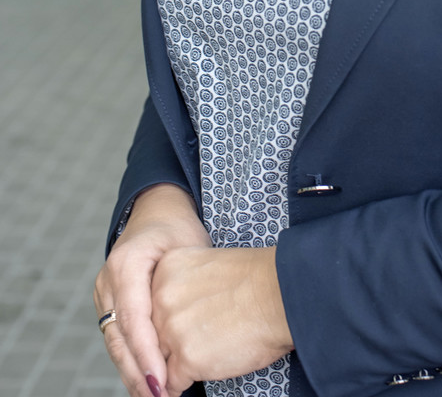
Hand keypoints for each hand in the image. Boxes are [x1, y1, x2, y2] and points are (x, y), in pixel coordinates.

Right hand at [94, 184, 210, 396]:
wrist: (157, 211)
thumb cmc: (179, 229)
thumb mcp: (188, 247)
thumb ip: (184, 285)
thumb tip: (186, 334)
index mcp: (126, 263)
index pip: (133, 318)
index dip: (146, 354)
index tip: (162, 382)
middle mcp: (108, 280)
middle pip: (118, 336)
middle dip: (137, 372)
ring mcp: (103, 293)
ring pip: (114, 342)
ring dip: (131, 372)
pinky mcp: (106, 304)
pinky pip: (116, 337)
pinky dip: (130, 360)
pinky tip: (145, 381)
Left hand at [151, 245, 293, 395]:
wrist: (282, 294)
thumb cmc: (257, 280)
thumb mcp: (208, 268)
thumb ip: (183, 287)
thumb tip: (176, 315)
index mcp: (166, 269)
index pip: (151, 305)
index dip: (164, 322)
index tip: (174, 330)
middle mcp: (162, 297)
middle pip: (152, 334)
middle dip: (167, 346)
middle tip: (188, 347)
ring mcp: (172, 329)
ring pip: (159, 360)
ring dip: (172, 367)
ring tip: (193, 362)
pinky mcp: (187, 358)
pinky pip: (172, 383)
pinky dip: (181, 385)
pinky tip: (196, 376)